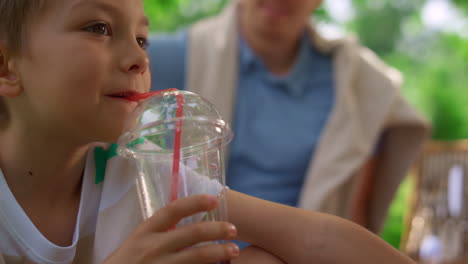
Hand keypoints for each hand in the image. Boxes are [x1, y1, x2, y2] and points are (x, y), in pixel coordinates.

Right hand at [104, 194, 239, 263]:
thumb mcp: (136, 243)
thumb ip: (157, 233)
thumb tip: (185, 223)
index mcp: (144, 232)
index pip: (173, 210)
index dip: (195, 202)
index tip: (214, 199)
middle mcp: (154, 247)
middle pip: (193, 233)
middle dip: (217, 229)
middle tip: (233, 229)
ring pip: (197, 256)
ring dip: (219, 251)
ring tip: (234, 250)